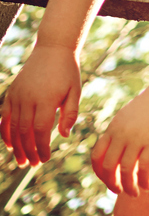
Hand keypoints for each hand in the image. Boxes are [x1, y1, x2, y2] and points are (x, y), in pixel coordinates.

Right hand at [0, 45, 82, 167]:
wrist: (52, 50)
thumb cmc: (68, 72)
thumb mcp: (75, 91)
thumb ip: (70, 114)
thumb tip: (64, 136)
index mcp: (46, 99)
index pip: (41, 130)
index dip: (41, 147)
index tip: (45, 158)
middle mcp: (28, 99)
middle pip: (24, 132)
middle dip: (28, 151)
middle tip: (32, 165)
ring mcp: (17, 96)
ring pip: (12, 127)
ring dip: (16, 146)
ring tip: (20, 161)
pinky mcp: (11, 94)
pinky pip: (4, 117)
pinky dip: (5, 132)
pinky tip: (9, 145)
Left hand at [91, 81, 148, 196]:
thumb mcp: (129, 116)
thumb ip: (120, 131)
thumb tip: (116, 149)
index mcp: (113, 128)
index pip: (96, 156)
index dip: (99, 173)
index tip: (108, 180)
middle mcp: (121, 135)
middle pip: (109, 167)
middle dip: (111, 183)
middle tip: (119, 191)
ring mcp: (137, 139)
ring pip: (126, 171)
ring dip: (129, 187)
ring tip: (135, 194)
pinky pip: (144, 169)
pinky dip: (144, 181)